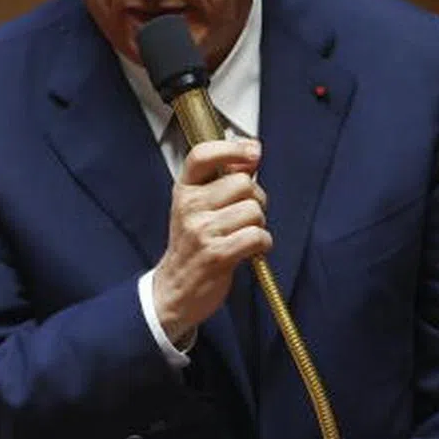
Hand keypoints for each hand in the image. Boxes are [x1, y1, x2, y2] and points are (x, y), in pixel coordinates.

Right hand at [152, 138, 271, 346]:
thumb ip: (222, 180)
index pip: (202, 155)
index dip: (231, 148)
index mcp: (184, 190)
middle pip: (243, 183)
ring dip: (259, 224)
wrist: (176, 290)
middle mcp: (189, 207)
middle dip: (256, 198)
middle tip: (247, 214)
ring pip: (253, 210)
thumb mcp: (197, 207)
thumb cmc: (192, 246)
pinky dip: (263, 243)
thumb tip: (252, 152)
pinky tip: (252, 249)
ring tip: (245, 234)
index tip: (252, 151)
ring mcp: (201, 231)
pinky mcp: (216, 255)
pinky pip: (257, 236)